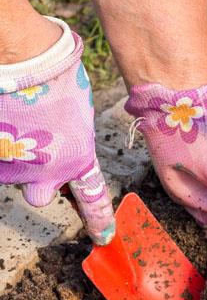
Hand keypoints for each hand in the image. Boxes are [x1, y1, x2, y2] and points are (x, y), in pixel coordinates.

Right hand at [0, 19, 114, 243]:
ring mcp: (13, 171)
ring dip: (13, 157)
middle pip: (41, 195)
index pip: (92, 200)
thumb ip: (75, 140)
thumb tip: (65, 146)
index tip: (104, 237)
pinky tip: (2, 121)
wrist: (21, 62)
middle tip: (35, 146)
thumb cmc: (57, 78)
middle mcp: (46, 174)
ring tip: (16, 121)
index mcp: (78, 160)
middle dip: (37, 179)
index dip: (98, 221)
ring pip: (13, 175)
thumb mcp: (79, 113)